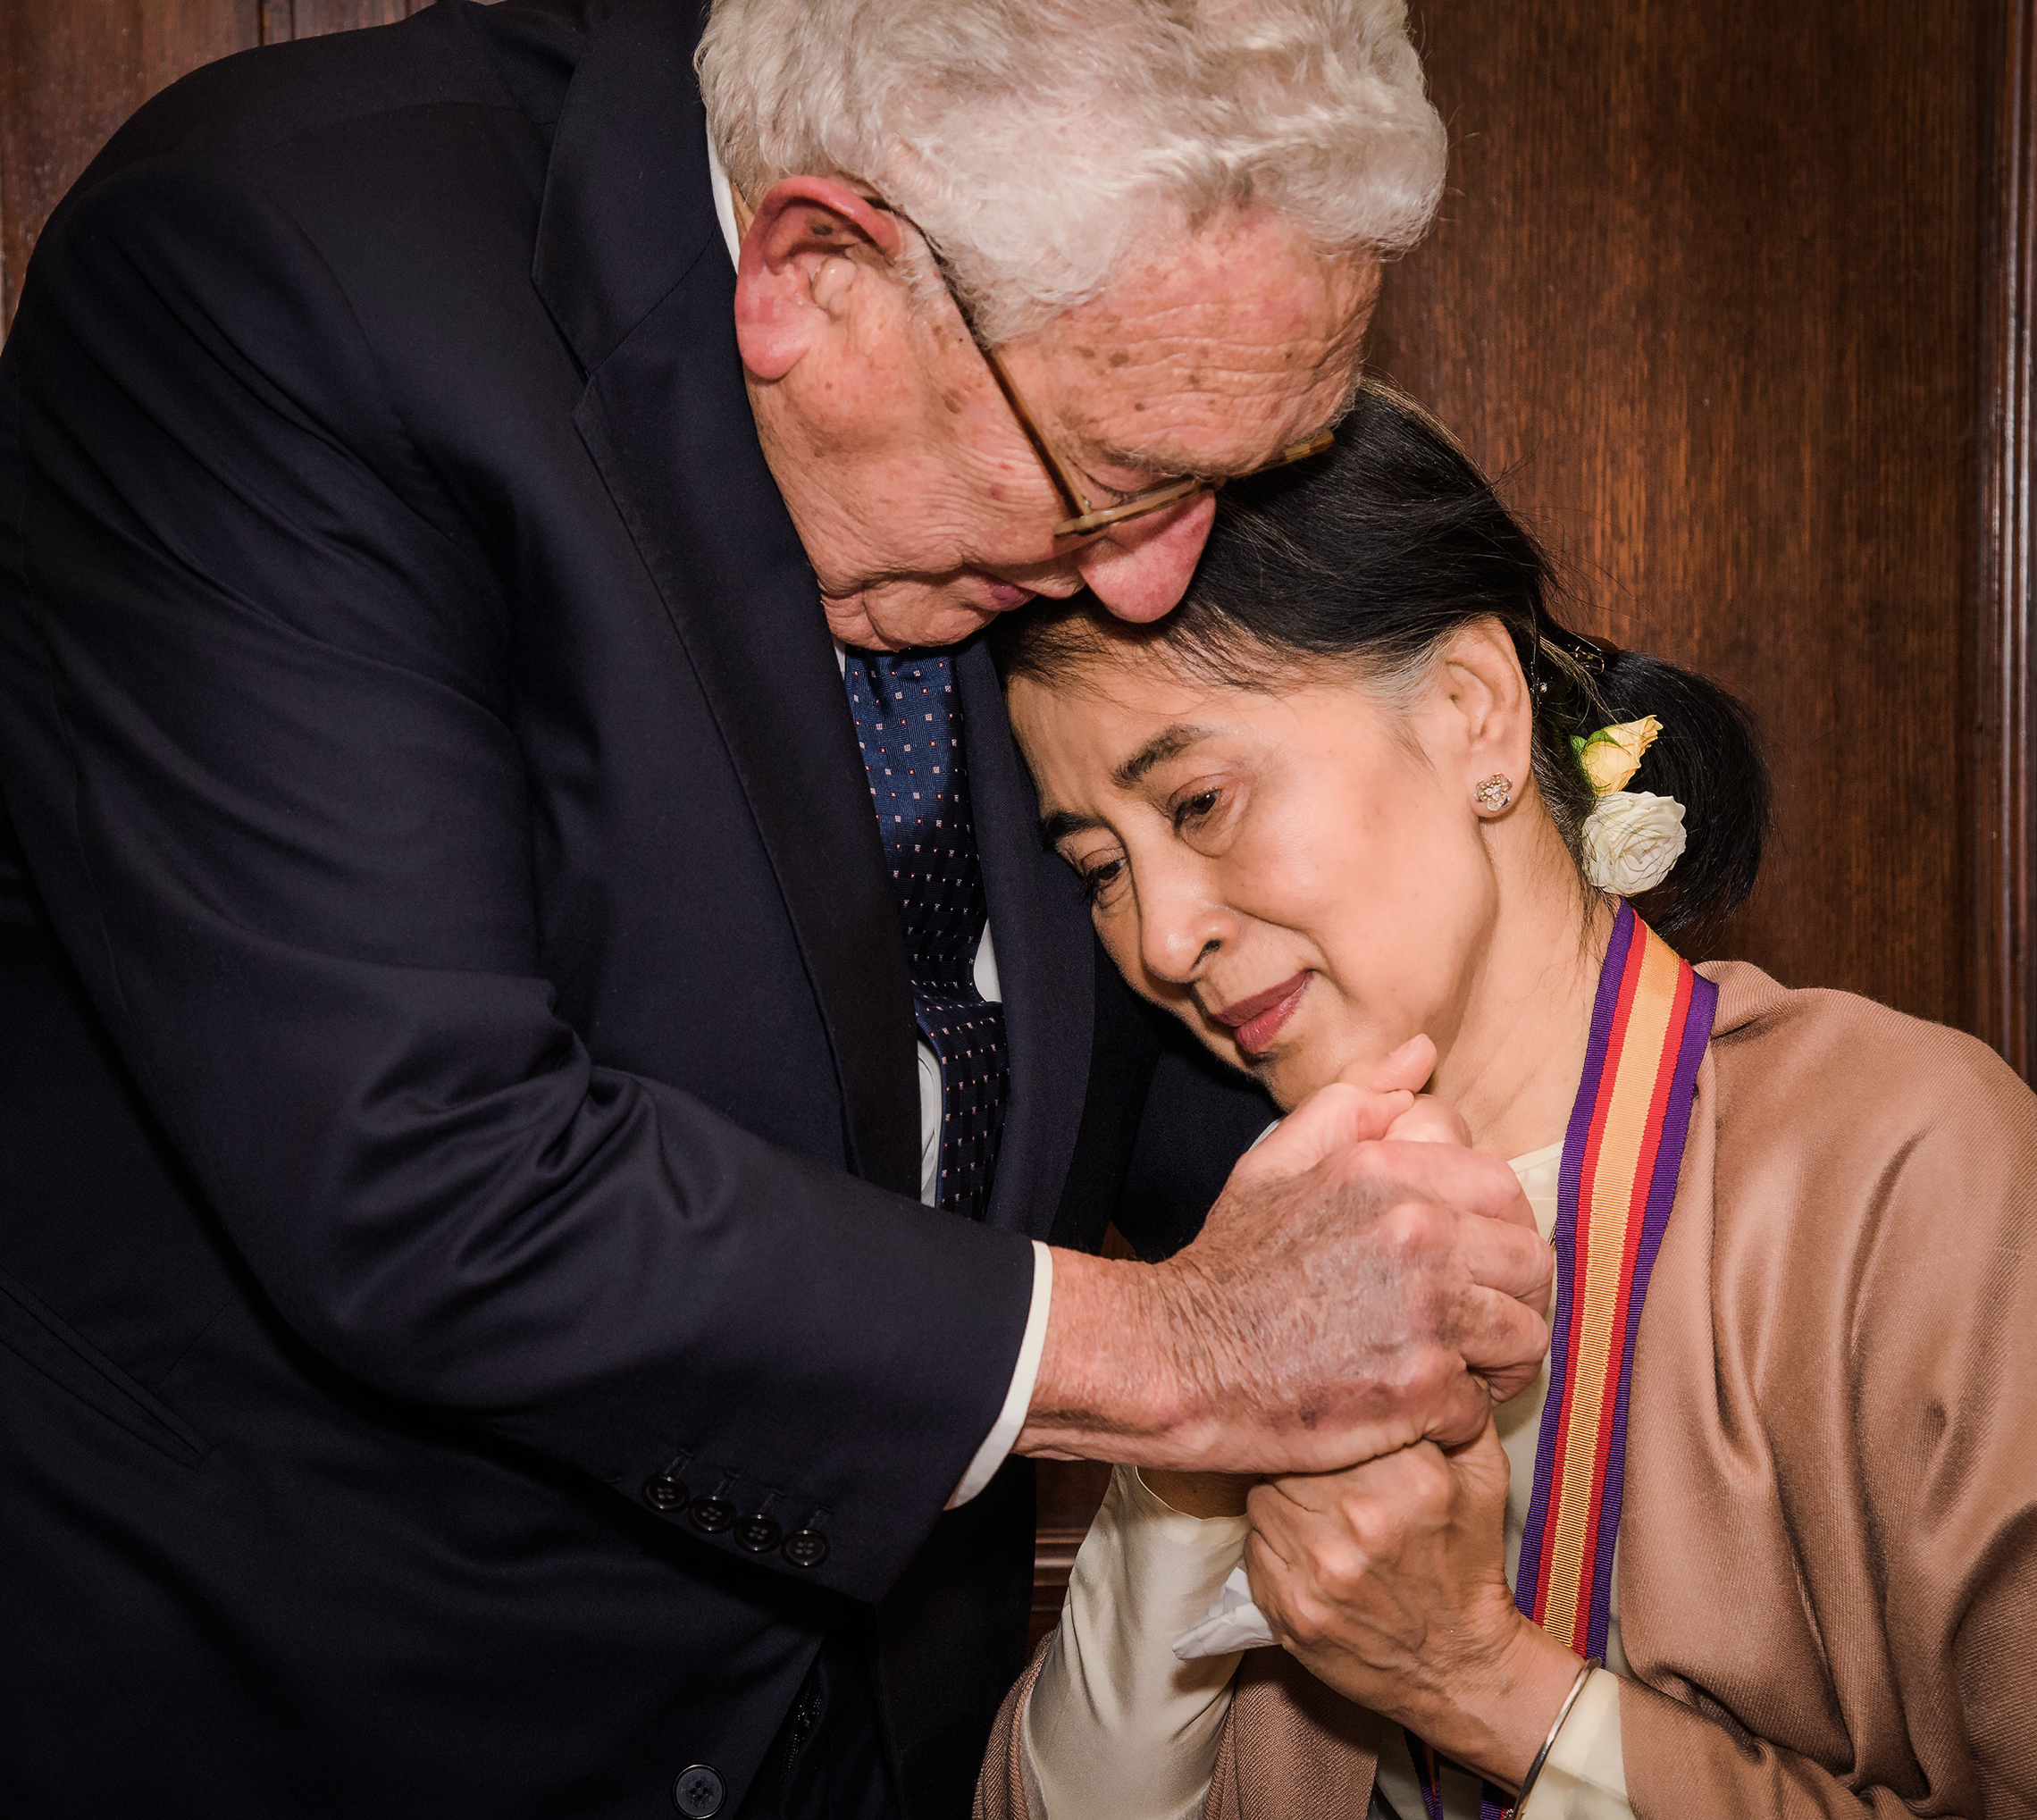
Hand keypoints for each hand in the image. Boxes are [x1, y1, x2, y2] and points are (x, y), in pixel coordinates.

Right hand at [1021, 1036, 1550, 1472]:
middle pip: (1531, 1264)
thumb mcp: (1276, 1161)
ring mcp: (1423, 1314)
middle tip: (1475, 1324)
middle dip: (1511, 1296)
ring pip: (1525, 1337)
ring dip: (1496, 1362)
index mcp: (1385, 1171)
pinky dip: (1454, 1417)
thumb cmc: (1230, 1264)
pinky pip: (1482, 1406)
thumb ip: (1353, 1102)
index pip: (1503, 1189)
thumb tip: (1421, 1056)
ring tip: (1458, 1371)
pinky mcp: (1419, 1390)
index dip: (1498, 1231)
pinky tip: (1417, 1412)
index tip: (1472, 1262)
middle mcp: (1415, 1233)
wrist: (1177, 1358)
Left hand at [1242, 1423, 1581, 1788]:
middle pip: (1288, 1452)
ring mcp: (1319, 1570)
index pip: (1330, 1416)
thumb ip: (1453, 1408)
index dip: (1322, 1416)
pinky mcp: (1288, 1610)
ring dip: (1280, 1497)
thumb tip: (1410, 1354)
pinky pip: (1252, 1548)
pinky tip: (1305, 1550)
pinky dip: (1271, 1544)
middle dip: (1297, 1454)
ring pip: (1261, 1496)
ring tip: (1314, 1509)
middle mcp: (1360, 1521)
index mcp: (1411, 1478)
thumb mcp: (1483, 1475)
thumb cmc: (1467, 1562)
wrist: (1459, 1665)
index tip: (1325, 1421)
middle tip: (1316, 1466)